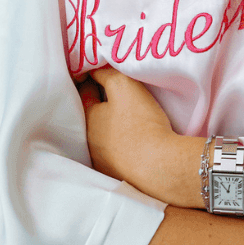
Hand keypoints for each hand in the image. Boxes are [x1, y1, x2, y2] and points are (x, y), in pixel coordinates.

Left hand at [84, 67, 188, 200]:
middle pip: (93, 115)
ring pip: (103, 136)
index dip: (91, 78)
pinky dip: (121, 145)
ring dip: (111, 127)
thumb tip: (95, 69)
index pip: (84, 91)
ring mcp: (102, 161)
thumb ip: (106, 73)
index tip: (99, 71)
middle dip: (100, 104)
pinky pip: (116, 154)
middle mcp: (89, 141)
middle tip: (114, 93)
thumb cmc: (140, 123)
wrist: (159, 166)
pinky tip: (133, 142)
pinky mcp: (118, 175)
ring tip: (126, 119)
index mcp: (88, 118)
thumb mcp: (123, 86)